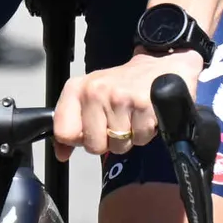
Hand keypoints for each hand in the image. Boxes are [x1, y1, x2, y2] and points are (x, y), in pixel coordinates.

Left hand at [56, 50, 195, 158]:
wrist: (161, 67)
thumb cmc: (123, 86)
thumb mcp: (92, 97)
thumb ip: (72, 125)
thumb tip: (61, 154)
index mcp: (77, 88)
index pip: (63, 132)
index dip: (79, 139)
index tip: (90, 131)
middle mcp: (96, 91)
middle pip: (93, 146)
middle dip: (108, 142)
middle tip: (118, 122)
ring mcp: (119, 98)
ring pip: (118, 145)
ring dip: (128, 138)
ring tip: (133, 117)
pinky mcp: (143, 105)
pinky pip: (139, 139)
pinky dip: (145, 133)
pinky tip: (145, 116)